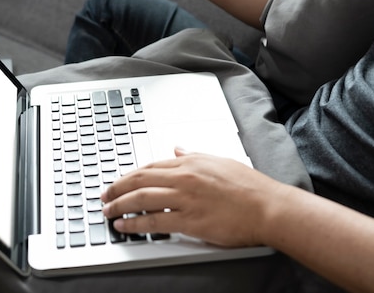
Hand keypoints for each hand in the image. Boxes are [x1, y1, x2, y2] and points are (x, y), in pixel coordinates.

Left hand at [100, 147, 283, 246]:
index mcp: (190, 162)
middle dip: (117, 188)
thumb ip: (194, 155)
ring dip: (119, 204)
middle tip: (105, 195)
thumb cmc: (249, 186)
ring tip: (108, 211)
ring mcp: (185, 198)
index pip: (151, 166)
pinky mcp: (189, 220)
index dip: (130, 174)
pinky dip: (134, 223)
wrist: (268, 206)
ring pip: (141, 198)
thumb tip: (177, 149)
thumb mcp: (219, 161)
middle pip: (140, 179)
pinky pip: (154, 221)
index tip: (120, 181)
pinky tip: (124, 225)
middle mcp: (184, 177)